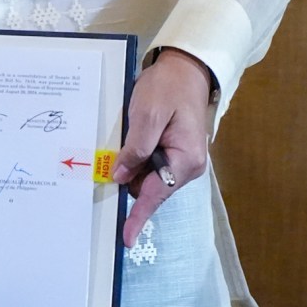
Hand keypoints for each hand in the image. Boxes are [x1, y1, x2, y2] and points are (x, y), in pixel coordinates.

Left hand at [111, 48, 214, 247]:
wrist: (186, 68)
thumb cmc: (169, 88)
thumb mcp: (148, 114)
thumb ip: (135, 148)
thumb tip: (119, 176)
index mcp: (185, 160)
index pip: (155, 195)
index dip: (138, 216)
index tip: (126, 238)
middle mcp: (187, 166)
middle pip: (149, 188)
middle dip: (130, 177)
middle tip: (120, 149)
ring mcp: (181, 161)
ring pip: (147, 177)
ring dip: (133, 164)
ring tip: (133, 131)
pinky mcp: (173, 154)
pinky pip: (149, 166)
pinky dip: (137, 158)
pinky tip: (135, 136)